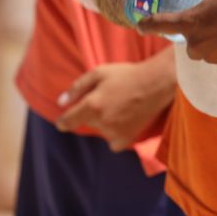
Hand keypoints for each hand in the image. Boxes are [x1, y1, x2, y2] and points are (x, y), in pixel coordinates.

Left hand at [55, 49, 174, 151]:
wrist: (155, 83)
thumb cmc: (126, 75)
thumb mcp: (98, 72)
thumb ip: (77, 88)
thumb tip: (61, 102)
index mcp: (92, 105)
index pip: (68, 121)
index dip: (63, 121)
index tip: (63, 121)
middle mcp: (102, 122)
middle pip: (87, 123)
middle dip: (91, 113)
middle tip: (107, 98)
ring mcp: (115, 132)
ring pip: (100, 131)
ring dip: (104, 122)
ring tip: (119, 106)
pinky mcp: (127, 138)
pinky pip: (113, 142)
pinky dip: (115, 134)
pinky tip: (123, 120)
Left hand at [138, 0, 216, 66]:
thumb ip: (207, 5)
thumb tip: (210, 8)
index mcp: (189, 23)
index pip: (161, 24)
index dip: (149, 25)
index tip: (140, 25)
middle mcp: (196, 44)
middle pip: (192, 43)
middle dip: (200, 35)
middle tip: (215, 23)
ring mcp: (212, 57)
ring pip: (208, 51)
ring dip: (215, 42)